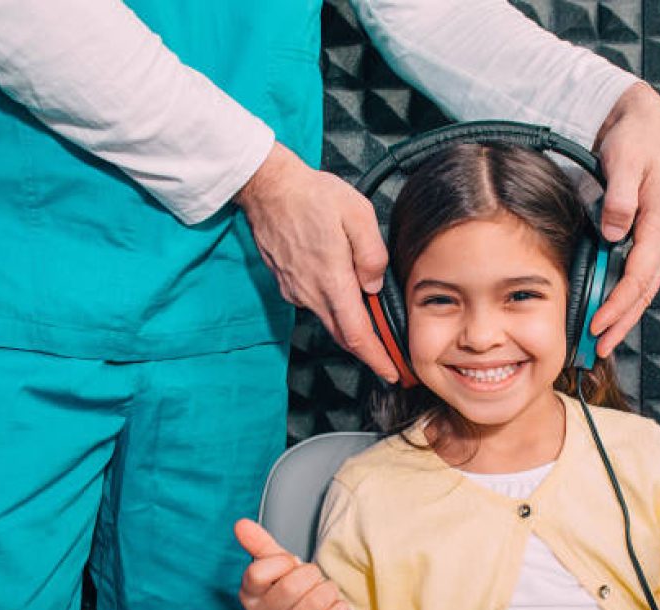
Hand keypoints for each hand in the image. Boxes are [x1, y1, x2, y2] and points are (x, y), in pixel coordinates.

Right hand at [234, 143, 399, 382]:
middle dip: (368, 352)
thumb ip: (372, 254)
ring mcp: (296, 291)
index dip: (377, 358)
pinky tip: (343, 293)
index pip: (357, 335)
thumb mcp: (358, 215)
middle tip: (390, 359)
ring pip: (329, 320)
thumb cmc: (313, 196)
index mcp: (332, 281)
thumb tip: (374, 286)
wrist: (268, 187)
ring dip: (351, 327)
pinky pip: (315, 303)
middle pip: (344, 335)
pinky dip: (333, 307)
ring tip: (373, 324)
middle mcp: (311, 294)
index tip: (392, 372)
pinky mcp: (286, 284)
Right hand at [234, 518, 349, 609]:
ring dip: (328, 590)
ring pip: (318, 598)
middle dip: (311, 574)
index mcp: (249, 595)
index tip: (288, 565)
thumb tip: (241, 523)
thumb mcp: (274, 567)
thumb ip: (259, 544)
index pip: (258, 572)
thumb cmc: (288, 594)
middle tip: (310, 580)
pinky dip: (339, 607)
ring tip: (320, 594)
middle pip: (292, 585)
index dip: (281, 562)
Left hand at [589, 81, 659, 356]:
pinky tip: (610, 309)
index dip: (619, 302)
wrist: (647, 120)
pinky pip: (638, 271)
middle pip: (645, 288)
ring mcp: (659, 234)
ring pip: (644, 284)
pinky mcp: (649, 232)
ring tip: (603, 340)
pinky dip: (625, 294)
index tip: (598, 323)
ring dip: (625, 314)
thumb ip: (620, 198)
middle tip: (599, 348)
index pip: (640, 273)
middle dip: (622, 321)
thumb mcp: (626, 160)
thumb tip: (614, 233)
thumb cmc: (636, 138)